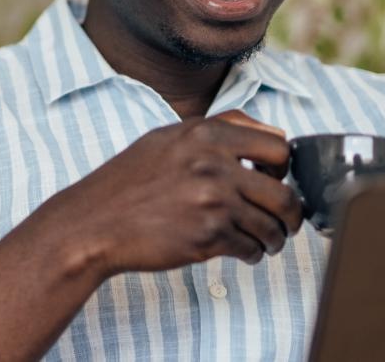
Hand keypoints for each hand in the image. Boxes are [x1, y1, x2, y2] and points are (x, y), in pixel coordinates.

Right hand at [24, 110, 302, 276]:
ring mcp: (212, 201)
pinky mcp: (208, 236)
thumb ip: (217, 130)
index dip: (284, 168)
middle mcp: (214, 164)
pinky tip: (241, 252)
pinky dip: (251, 254)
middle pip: (284, 192)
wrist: (94, 223)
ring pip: (271, 225)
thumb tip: (271, 134)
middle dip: (290, 213)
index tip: (276, 181)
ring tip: (266, 242)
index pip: (278, 146)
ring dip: (274, 239)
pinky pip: (250, 248)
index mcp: (206, 134)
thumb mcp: (167, 138)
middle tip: (286, 223)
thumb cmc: (128, 182)